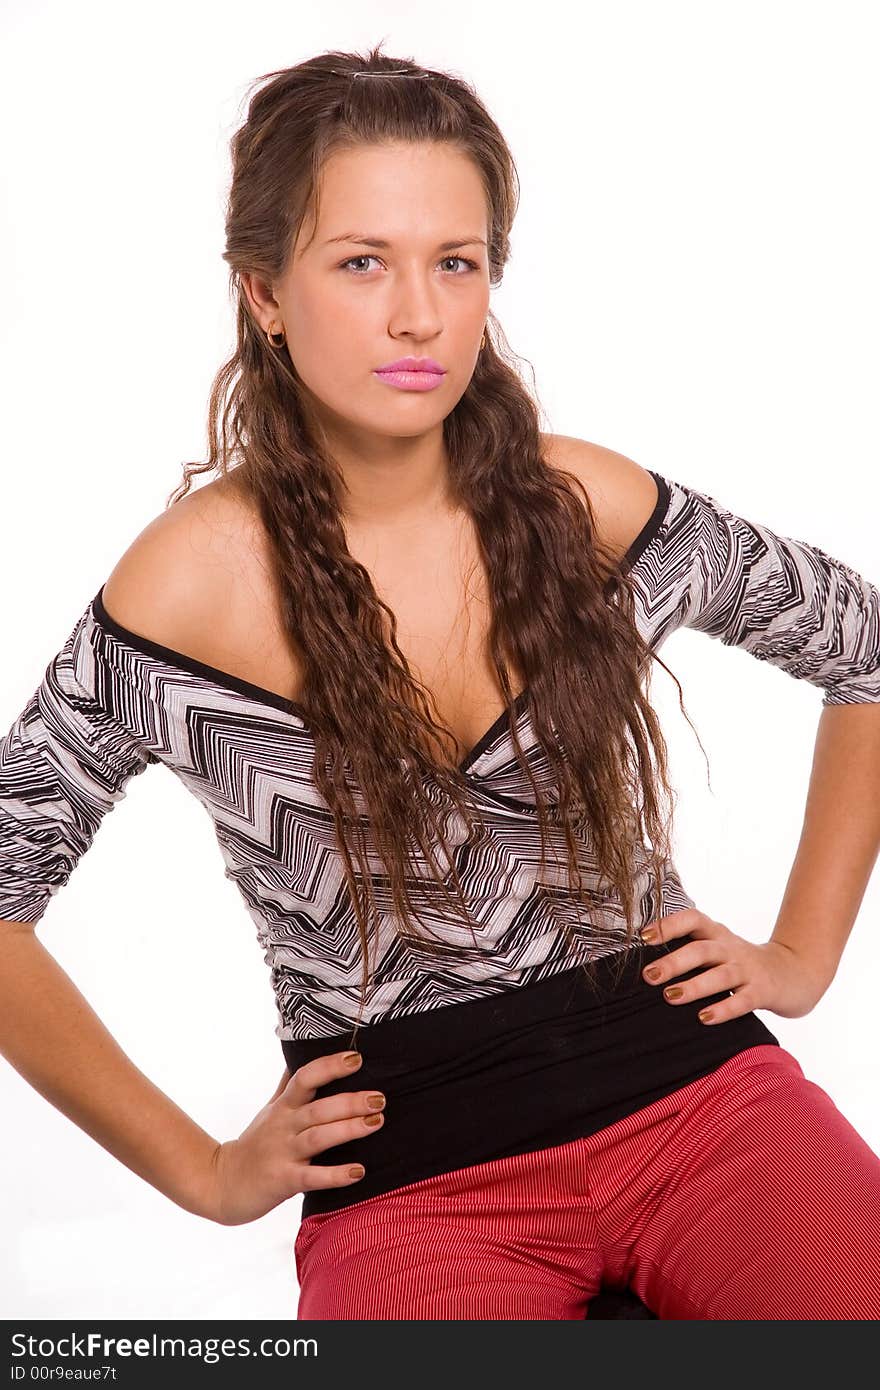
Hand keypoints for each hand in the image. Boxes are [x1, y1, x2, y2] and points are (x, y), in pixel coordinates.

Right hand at [202, 1051, 385, 1225]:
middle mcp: (284, 1126)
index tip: (356, 1058)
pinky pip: (312, 1177)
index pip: (305, 1077)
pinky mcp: (284, 1181)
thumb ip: (287, 1085)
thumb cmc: (254, 1143)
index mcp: (283, 1107)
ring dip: (349, 1129)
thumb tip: (297, 1055)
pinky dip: (336, 1174)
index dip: (330, 1066)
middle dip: (350, 1101)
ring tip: (377, 1121)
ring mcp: (283, 1153)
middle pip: (318, 1108)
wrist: (221, 1183)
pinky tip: (359, 1171)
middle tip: (380, 1097)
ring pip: (318, 1137)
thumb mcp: (269, 1110)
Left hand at [640, 907, 828, 1024]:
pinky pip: (742, 1001)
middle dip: (674, 961)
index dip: (669, 925)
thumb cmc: (741, 963)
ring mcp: (748, 970)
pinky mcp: (762, 992)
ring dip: (694, 986)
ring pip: (720, 975)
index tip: (644, 936)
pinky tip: (704, 1018)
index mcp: (717, 934)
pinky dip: (723, 1009)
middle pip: (701, 950)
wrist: (794, 973)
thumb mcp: (718, 948)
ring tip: (669, 996)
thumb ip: (689, 951)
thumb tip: (644, 966)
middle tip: (648, 976)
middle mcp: (730, 948)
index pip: (692, 919)